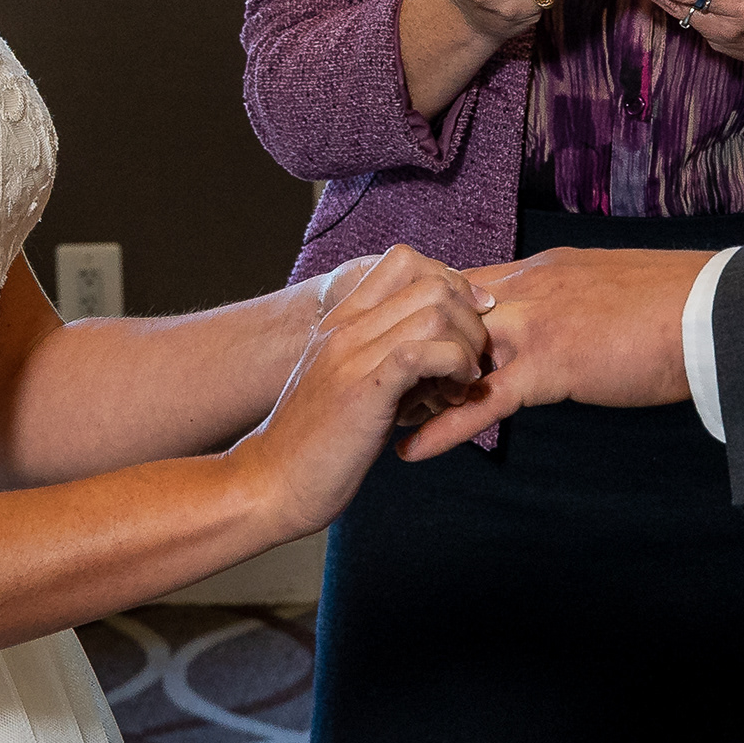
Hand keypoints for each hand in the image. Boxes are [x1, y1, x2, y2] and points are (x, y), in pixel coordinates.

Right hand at [235, 246, 488, 533]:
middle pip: (432, 281)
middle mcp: (346, 327)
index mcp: (341, 321)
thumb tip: (438, 348)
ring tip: (463, 383)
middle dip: (469, 319)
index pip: (405, 260)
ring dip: (466, 347)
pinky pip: (423, 353)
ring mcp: (351, 355)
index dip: (450, 286)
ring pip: (435, 311)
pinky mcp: (362, 390)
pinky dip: (454, 368)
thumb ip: (384, 356)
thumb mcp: (349, 384)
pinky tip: (454, 395)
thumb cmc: (316, 442)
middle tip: (472, 360)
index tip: (466, 326)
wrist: (271, 483)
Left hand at [399, 243, 704, 455]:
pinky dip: (443, 429)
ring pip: (451, 355)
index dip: (430, 318)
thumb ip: (572, 305)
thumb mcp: (609, 293)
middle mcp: (527, 290)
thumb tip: (563, 325)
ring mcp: (535, 325)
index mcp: (541, 271)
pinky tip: (412, 452)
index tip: (403, 341)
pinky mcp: (550, 365)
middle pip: (442, 317)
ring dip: (414, 390)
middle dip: (408, 350)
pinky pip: (482, 400)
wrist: (714, 313)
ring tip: (382, 420)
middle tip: (379, 383)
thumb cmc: (676, 306)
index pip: (464, 287)